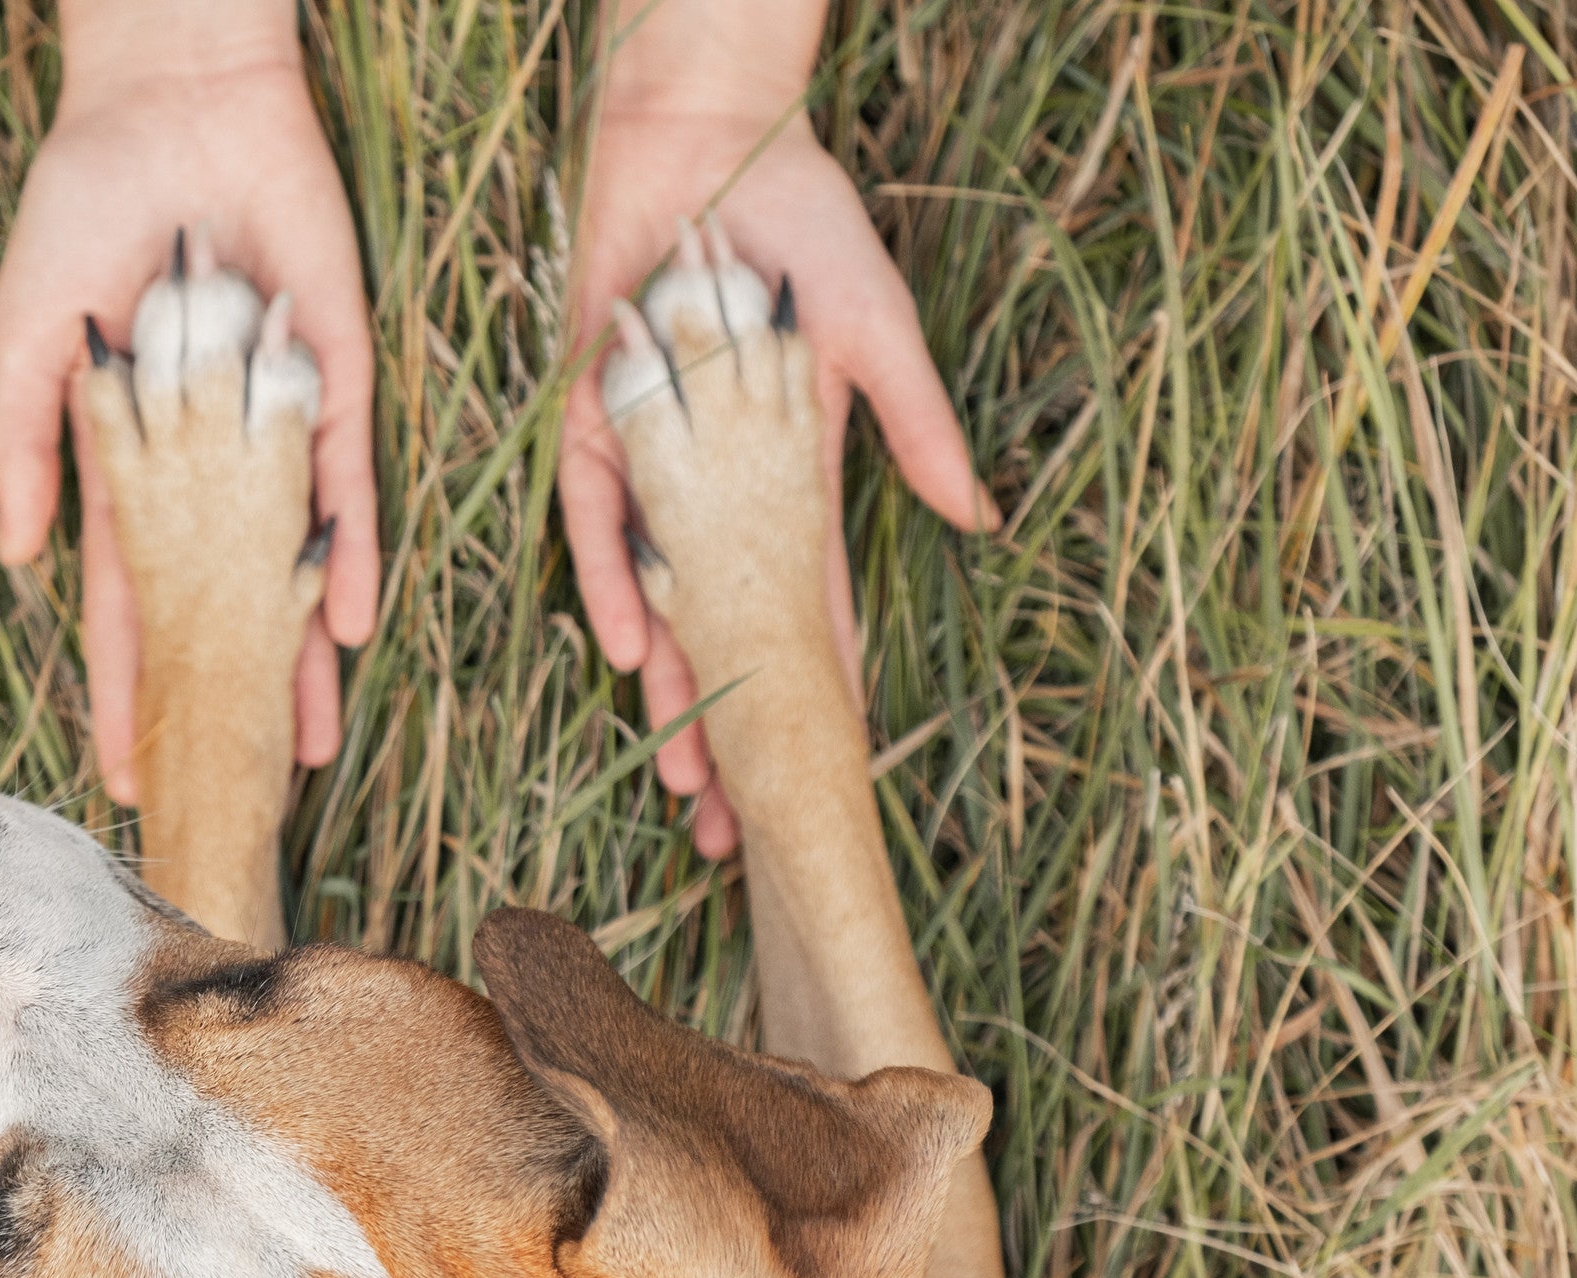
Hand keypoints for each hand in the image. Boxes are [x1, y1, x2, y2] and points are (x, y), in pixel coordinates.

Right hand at [0, 50, 375, 803]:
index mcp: (127, 464)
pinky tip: (347, 631)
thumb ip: (23, 443)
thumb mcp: (27, 335)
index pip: (125, 602)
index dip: (123, 686)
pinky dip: (348, 560)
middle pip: (217, 611)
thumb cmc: (80, 210)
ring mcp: (272, 434)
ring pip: (289, 572)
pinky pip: (345, 492)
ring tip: (308, 749)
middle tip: (233, 792)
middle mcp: (206, 469)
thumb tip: (18, 555)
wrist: (173, 110)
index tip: (122, 770)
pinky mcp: (329, 388)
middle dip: (222, 702)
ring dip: (297, 662)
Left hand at [560, 107, 995, 856]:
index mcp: (785, 486)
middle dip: (731, 737)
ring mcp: (652, 465)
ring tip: (685, 779)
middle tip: (735, 835)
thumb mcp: (877, 338)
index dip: (816, 702)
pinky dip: (616, 580)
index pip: (805, 617)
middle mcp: (714, 495)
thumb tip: (981, 525)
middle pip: (724, 639)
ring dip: (673, 691)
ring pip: (659, 605)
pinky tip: (636, 651)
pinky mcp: (595, 422)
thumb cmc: (802, 229)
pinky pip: (598, 521)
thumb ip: (920, 431)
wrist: (712, 142)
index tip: (823, 787)